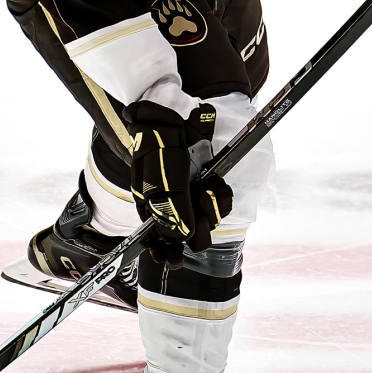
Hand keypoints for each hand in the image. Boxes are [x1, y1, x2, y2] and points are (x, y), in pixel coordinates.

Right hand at [121, 100, 233, 267]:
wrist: (172, 113)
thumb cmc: (159, 146)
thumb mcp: (160, 180)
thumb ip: (171, 210)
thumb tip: (181, 239)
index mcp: (150, 207)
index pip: (160, 241)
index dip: (168, 251)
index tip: (173, 259)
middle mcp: (170, 205)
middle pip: (190, 235)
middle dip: (198, 226)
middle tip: (198, 210)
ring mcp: (190, 195)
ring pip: (208, 220)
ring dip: (212, 208)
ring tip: (207, 189)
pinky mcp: (207, 184)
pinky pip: (220, 201)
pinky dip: (221, 195)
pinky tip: (216, 182)